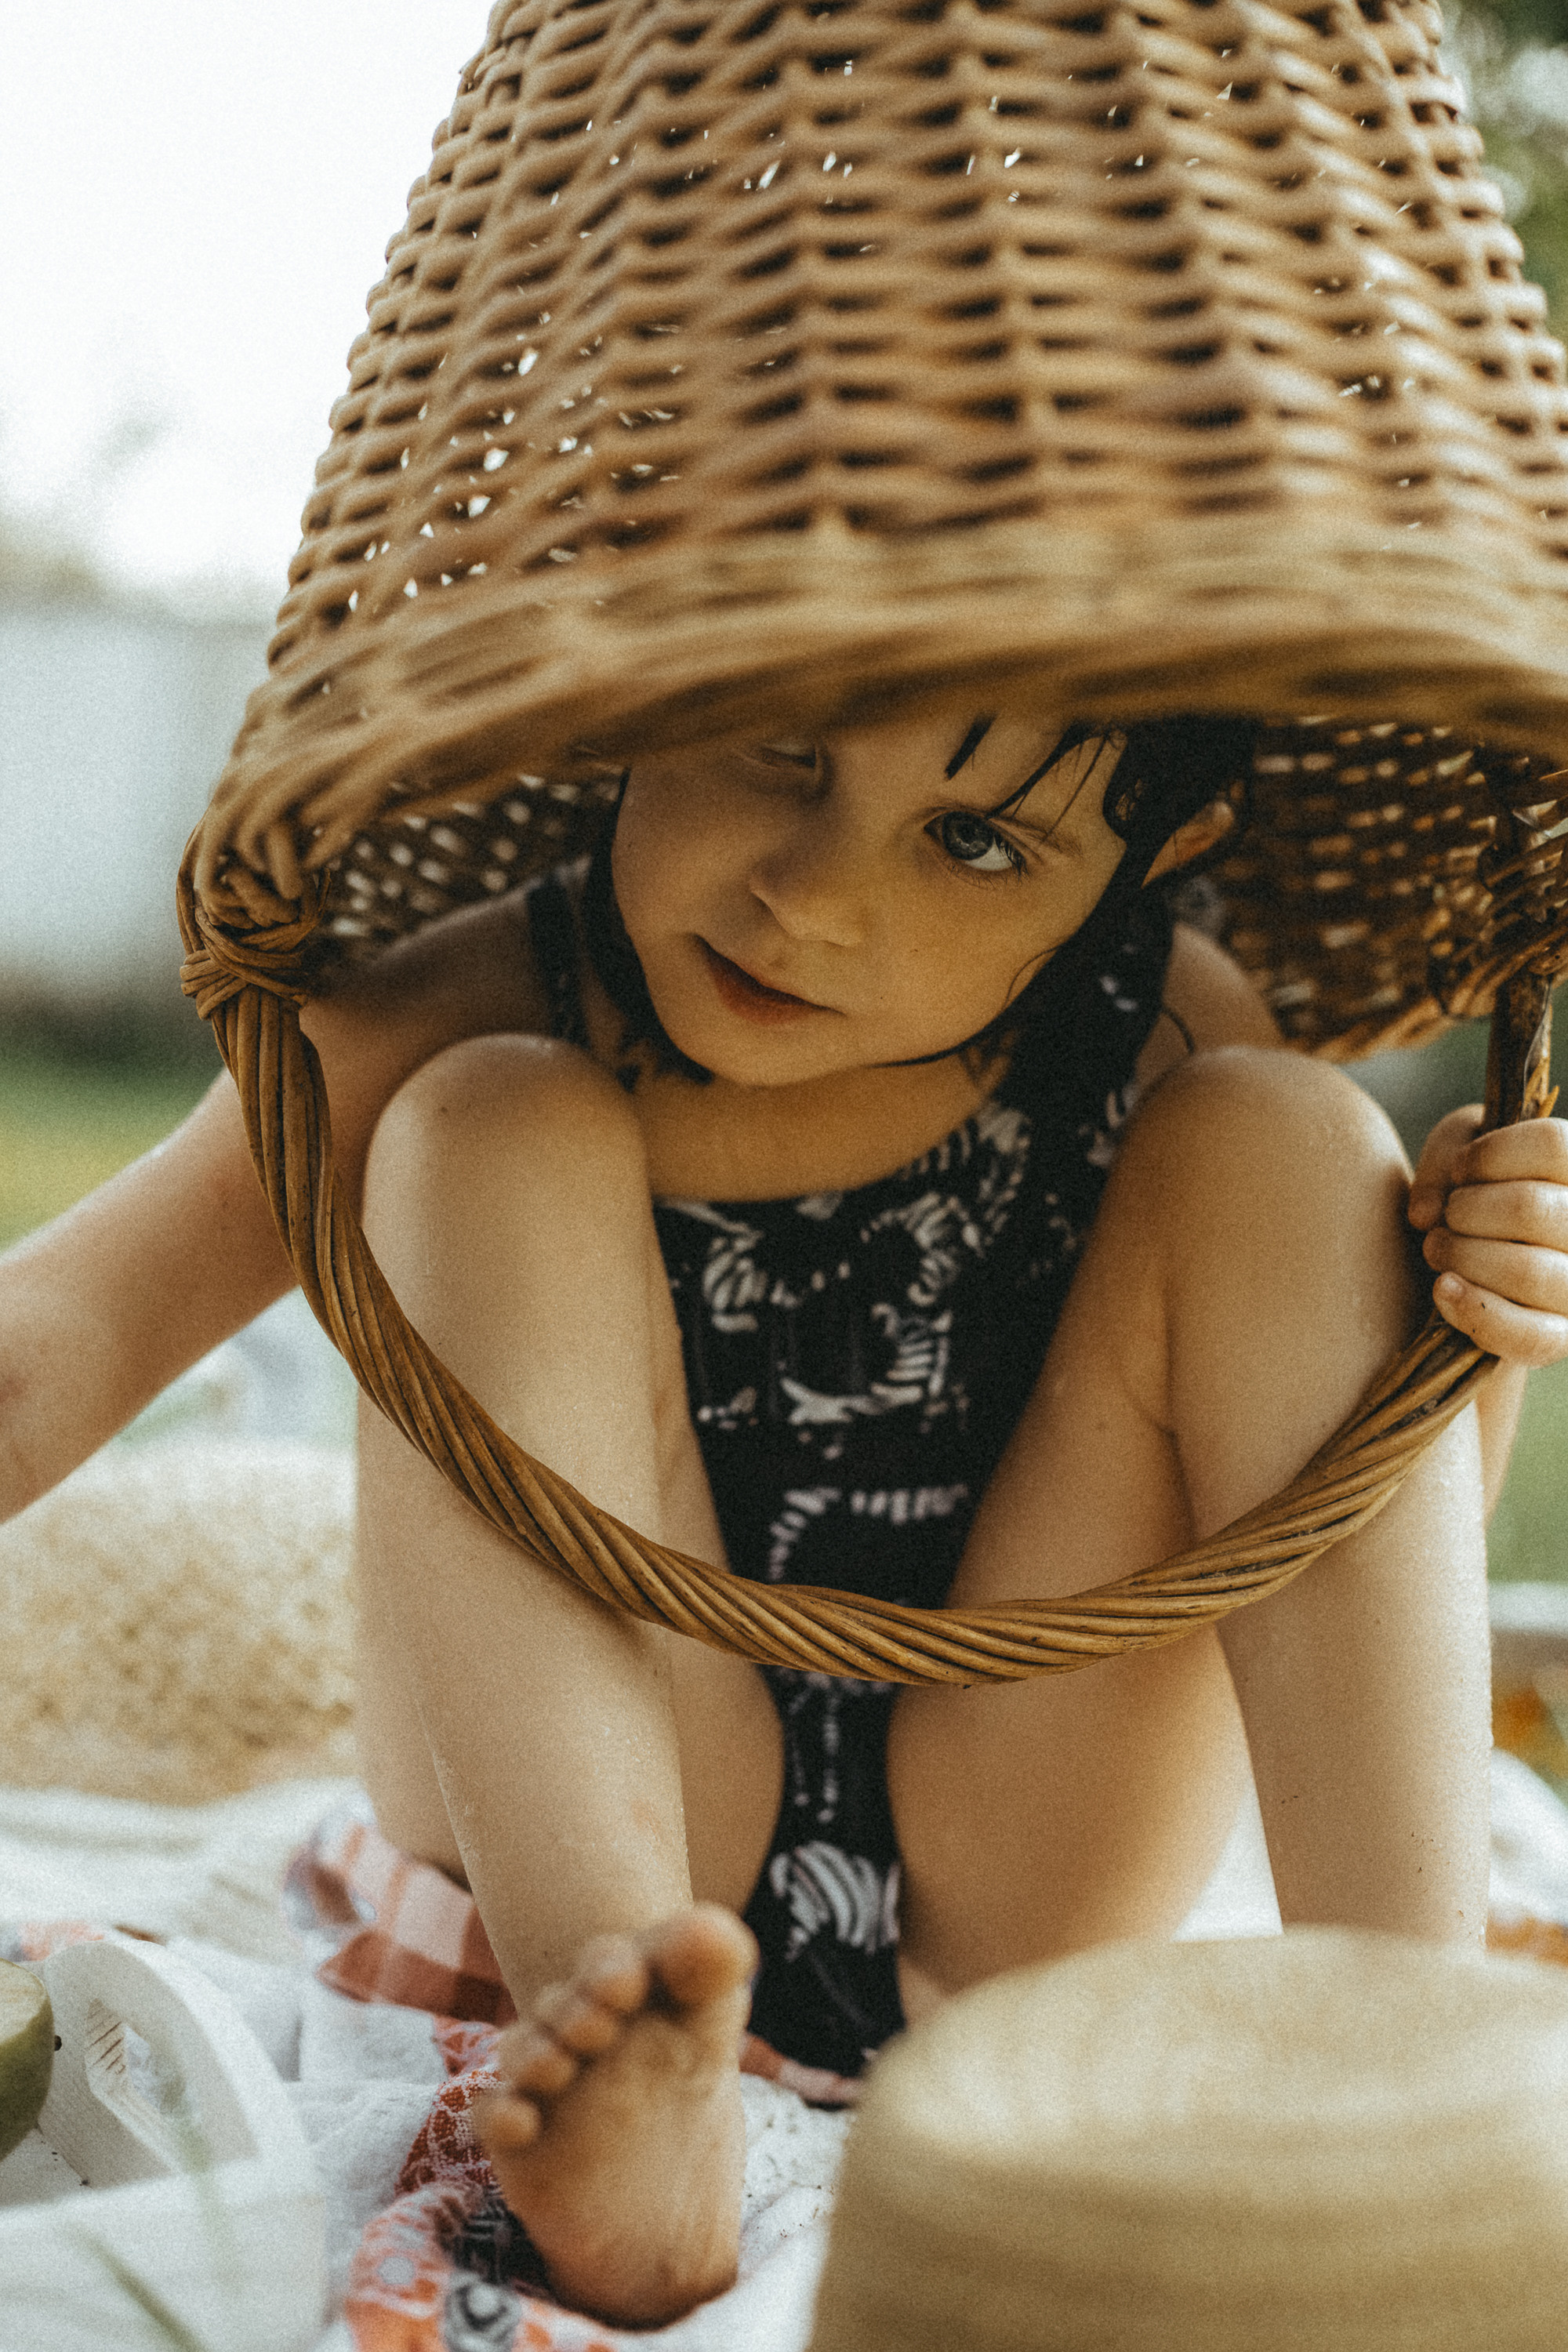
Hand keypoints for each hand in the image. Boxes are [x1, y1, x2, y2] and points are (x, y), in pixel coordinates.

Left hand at [1408, 1107, 1567, 1366]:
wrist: (1484, 1267)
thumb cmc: (1481, 1193)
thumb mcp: (1467, 1150)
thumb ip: (1447, 1155)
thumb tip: (1426, 1215)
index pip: (1554, 1145)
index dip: (1490, 1155)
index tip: (1461, 1172)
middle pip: (1530, 1208)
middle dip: (1464, 1210)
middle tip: (1446, 1218)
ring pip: (1526, 1272)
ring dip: (1460, 1256)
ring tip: (1438, 1248)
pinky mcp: (1562, 1340)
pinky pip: (1527, 1336)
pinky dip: (1474, 1312)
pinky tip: (1443, 1289)